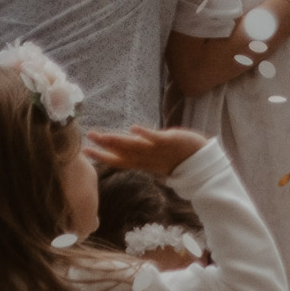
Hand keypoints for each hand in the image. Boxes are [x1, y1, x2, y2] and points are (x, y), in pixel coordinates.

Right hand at [87, 126, 209, 177]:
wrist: (204, 162)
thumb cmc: (179, 157)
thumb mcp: (157, 156)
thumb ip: (141, 151)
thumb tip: (125, 144)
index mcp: (145, 162)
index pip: (120, 160)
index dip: (103, 156)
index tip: (86, 151)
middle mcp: (149, 157)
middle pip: (124, 153)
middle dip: (105, 147)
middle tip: (88, 139)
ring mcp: (158, 150)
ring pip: (135, 146)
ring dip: (118, 140)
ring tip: (102, 135)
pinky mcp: (170, 141)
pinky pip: (155, 138)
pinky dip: (144, 134)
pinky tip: (133, 128)